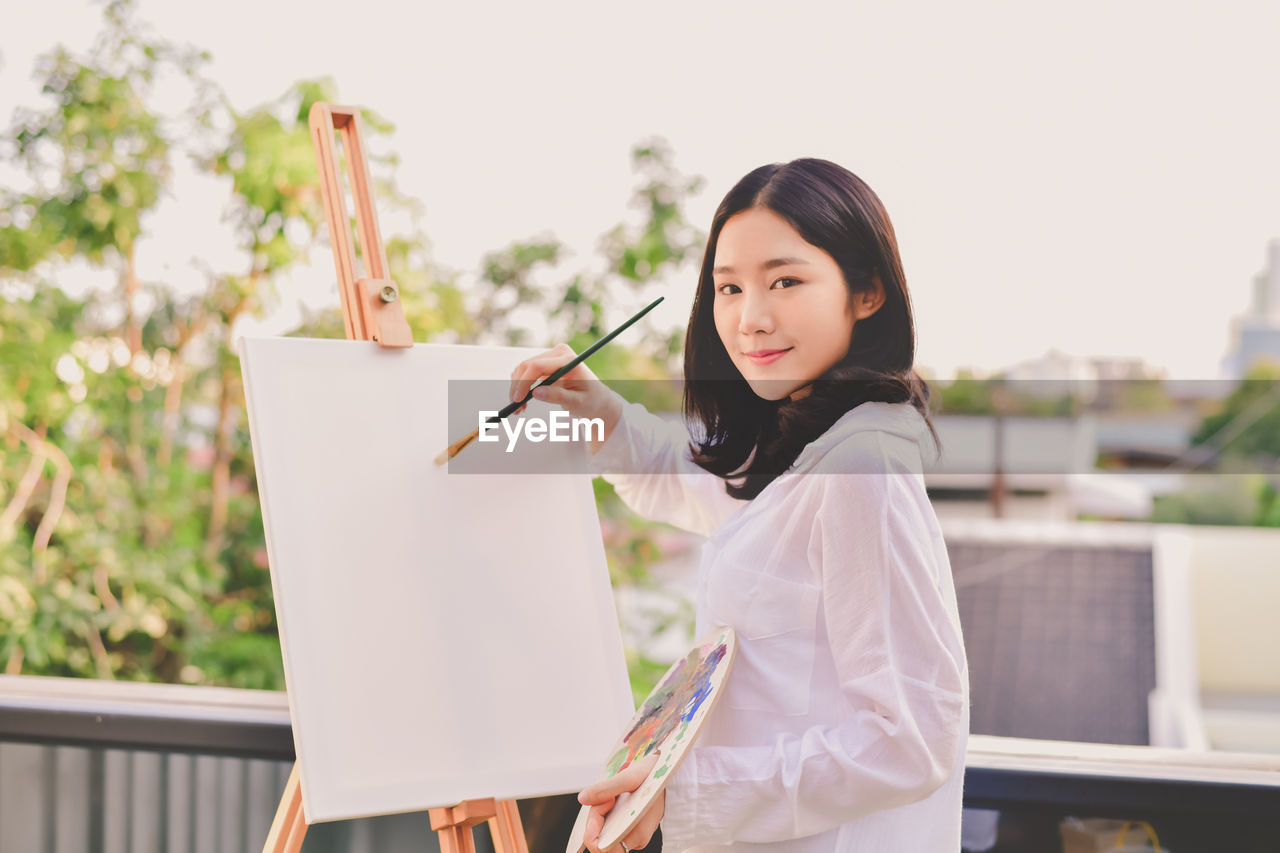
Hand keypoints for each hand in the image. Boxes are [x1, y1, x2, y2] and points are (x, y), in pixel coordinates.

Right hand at [508, 343, 624, 451]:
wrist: (597, 398)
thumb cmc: (591, 401)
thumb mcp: (577, 403)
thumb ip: (558, 397)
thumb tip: (535, 393)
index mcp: (568, 360)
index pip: (537, 366)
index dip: (523, 382)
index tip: (517, 400)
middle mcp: (559, 353)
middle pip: (527, 366)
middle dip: (517, 387)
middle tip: (515, 408)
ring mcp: (551, 357)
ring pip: (523, 369)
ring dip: (517, 388)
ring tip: (520, 409)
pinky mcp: (546, 364)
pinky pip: (526, 373)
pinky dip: (521, 386)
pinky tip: (524, 401)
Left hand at [578, 753, 664, 852]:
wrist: (671, 773)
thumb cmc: (655, 774)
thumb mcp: (631, 776)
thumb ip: (606, 789)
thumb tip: (583, 799)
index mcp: (637, 832)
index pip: (602, 846)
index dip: (594, 826)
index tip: (603, 802)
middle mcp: (636, 838)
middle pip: (600, 841)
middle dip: (595, 820)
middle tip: (606, 798)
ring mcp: (634, 836)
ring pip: (604, 836)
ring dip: (600, 818)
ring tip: (612, 798)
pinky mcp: (632, 830)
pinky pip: (610, 830)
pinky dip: (605, 817)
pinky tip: (614, 802)